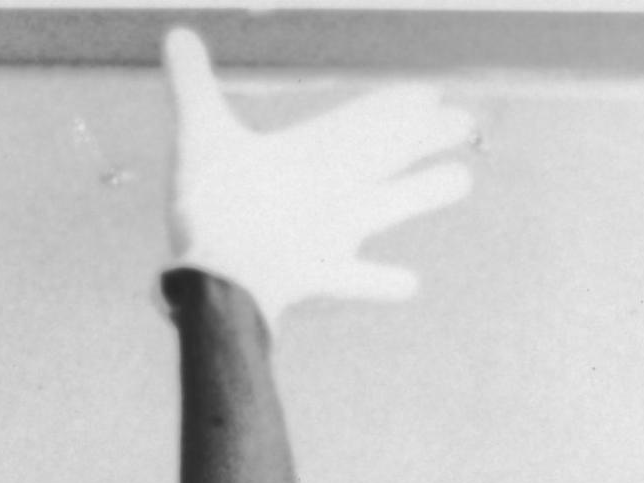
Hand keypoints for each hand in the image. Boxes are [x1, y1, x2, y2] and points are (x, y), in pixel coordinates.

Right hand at [163, 28, 475, 320]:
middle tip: (468, 123)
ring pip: (392, 208)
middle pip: (393, 156)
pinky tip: (411, 285)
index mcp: (317, 151)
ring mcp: (336, 236)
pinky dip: (384, 281)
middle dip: (430, 136)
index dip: (404, 105)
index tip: (434, 93)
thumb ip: (191, 83)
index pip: (372, 120)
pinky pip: (361, 280)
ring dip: (426, 194)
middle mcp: (339, 190)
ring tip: (463, 181)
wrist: (220, 290)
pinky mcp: (322, 277)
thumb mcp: (197, 134)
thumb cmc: (211, 208)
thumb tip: (175, 32)